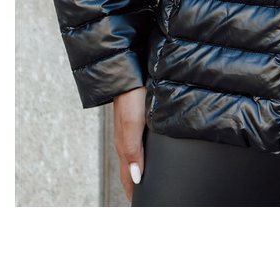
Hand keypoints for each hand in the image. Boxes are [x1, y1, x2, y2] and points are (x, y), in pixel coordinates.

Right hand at [113, 86, 146, 202]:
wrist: (128, 69)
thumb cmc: (130, 95)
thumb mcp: (132, 124)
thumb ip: (132, 151)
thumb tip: (136, 178)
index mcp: (125, 146)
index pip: (128, 179)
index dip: (133, 195)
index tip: (142, 209)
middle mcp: (128, 141)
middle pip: (132, 171)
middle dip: (137, 188)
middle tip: (149, 203)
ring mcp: (133, 130)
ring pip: (136, 158)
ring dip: (141, 173)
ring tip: (152, 186)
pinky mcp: (139, 120)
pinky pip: (141, 145)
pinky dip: (145, 158)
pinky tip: (154, 156)